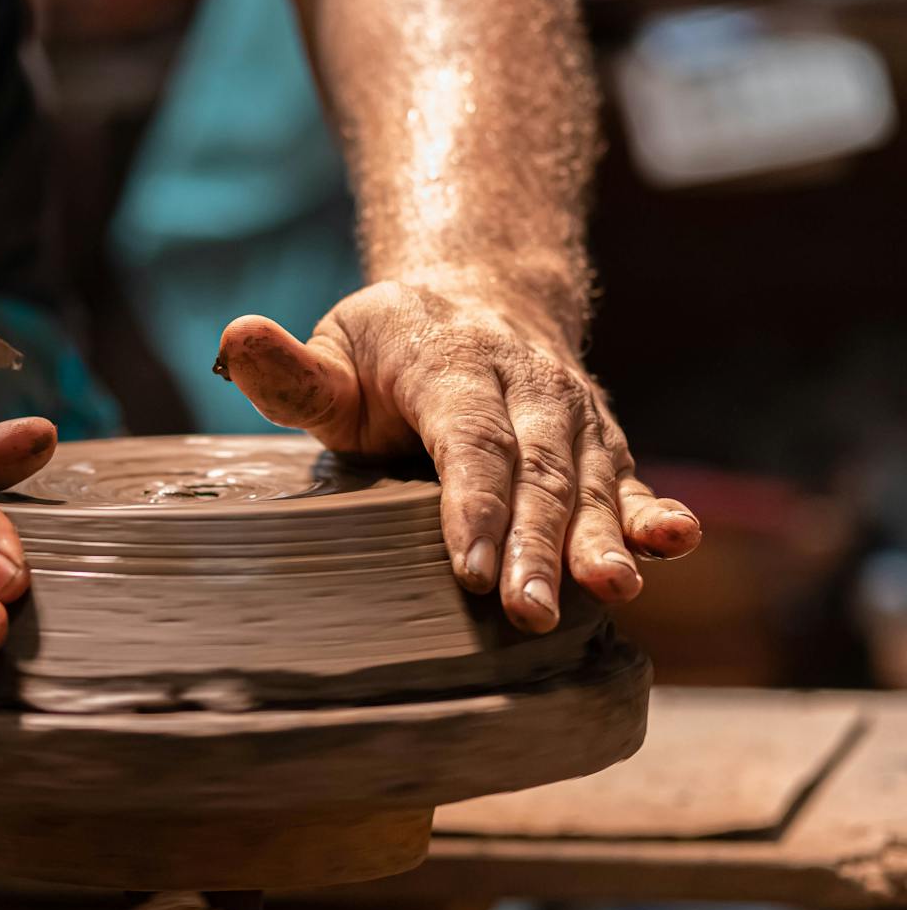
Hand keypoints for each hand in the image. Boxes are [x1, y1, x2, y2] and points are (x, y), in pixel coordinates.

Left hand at [215, 272, 699, 631]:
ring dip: (601, 540)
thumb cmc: (389, 348)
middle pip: (537, 471)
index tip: (467, 568)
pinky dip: (656, 515)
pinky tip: (675, 544)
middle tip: (527, 613)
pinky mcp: (601, 446)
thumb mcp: (333, 351)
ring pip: (590, 482)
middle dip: (536, 546)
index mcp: (454, 363)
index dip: (473, 504)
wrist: (482, 296)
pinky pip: (629, 481)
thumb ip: (290, 372)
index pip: (467, 439)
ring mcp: (573, 415)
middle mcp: (528, 385)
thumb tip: (234, 338)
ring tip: (612, 591)